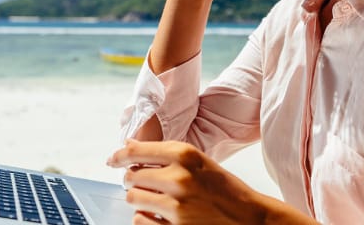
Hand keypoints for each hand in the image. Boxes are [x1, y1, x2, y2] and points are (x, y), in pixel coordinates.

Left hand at [107, 139, 267, 223]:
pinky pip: (140, 220)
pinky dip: (144, 217)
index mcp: (185, 155)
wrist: (249, 218)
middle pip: (131, 176)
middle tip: (141, 182)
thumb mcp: (199, 162)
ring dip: (139, 199)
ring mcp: (176, 207)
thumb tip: (130, 146)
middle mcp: (178, 179)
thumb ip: (166, 154)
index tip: (113, 160)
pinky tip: (158, 215)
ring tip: (153, 199)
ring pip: (133, 199)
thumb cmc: (225, 189)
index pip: (136, 152)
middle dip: (132, 179)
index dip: (119, 156)